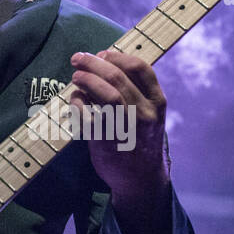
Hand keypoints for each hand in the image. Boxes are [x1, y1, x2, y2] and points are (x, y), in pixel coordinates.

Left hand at [70, 50, 173, 233]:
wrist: (141, 179)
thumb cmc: (141, 140)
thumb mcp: (149, 114)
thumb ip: (135, 92)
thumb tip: (103, 63)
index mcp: (157, 102)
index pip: (141, 68)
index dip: (117, 56)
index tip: (102, 54)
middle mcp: (145, 113)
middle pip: (117, 77)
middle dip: (93, 63)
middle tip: (77, 59)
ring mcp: (127, 127)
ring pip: (105, 93)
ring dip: (86, 79)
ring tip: (75, 76)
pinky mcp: (108, 141)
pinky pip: (89, 115)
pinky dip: (79, 103)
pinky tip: (75, 100)